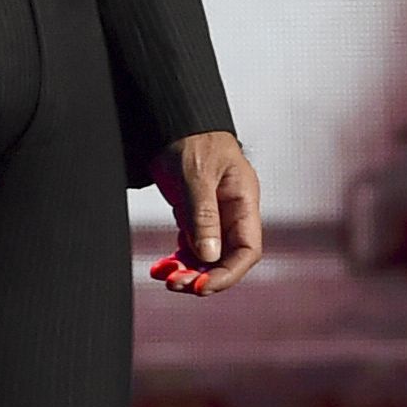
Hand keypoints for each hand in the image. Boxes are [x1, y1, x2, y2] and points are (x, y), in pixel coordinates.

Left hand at [149, 131, 262, 295]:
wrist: (175, 122)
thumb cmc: (192, 139)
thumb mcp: (197, 175)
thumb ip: (204, 215)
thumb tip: (210, 256)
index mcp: (243, 202)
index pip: (247, 250)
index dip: (228, 273)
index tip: (202, 285)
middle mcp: (232, 214)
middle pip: (226, 259)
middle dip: (202, 276)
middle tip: (175, 283)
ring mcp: (214, 217)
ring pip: (206, 258)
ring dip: (186, 271)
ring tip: (163, 275)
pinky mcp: (195, 217)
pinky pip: (190, 248)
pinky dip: (176, 260)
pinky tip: (160, 267)